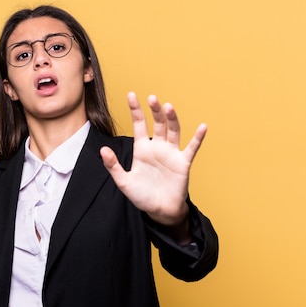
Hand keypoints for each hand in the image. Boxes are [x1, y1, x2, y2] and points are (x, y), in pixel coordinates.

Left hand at [100, 92, 206, 229]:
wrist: (159, 211)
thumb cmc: (142, 196)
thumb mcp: (123, 181)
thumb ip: (113, 165)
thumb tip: (103, 149)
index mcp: (142, 149)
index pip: (139, 124)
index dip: (135, 110)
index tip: (131, 95)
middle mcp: (157, 147)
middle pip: (158, 124)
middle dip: (155, 111)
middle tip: (152, 98)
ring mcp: (171, 153)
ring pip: (173, 131)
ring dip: (172, 119)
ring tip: (168, 107)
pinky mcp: (183, 163)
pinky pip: (191, 148)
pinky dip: (197, 138)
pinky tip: (202, 127)